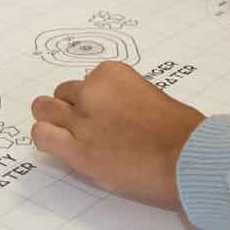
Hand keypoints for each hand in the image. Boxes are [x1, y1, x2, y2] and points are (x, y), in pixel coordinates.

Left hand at [31, 61, 202, 209]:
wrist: (186, 156)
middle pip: (63, 94)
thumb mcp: (152, 96)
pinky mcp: (77, 149)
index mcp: (111, 74)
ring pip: (44, 110)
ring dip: (53, 120)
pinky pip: (43, 136)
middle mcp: (91, 91)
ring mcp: (81, 120)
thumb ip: (125, 99)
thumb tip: (115, 114)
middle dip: (72, 108)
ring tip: (65, 135)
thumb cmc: (182, 130)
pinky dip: (46, 138)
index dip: (94, 100)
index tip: (108, 114)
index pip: (87, 82)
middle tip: (86, 126)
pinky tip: (57, 146)